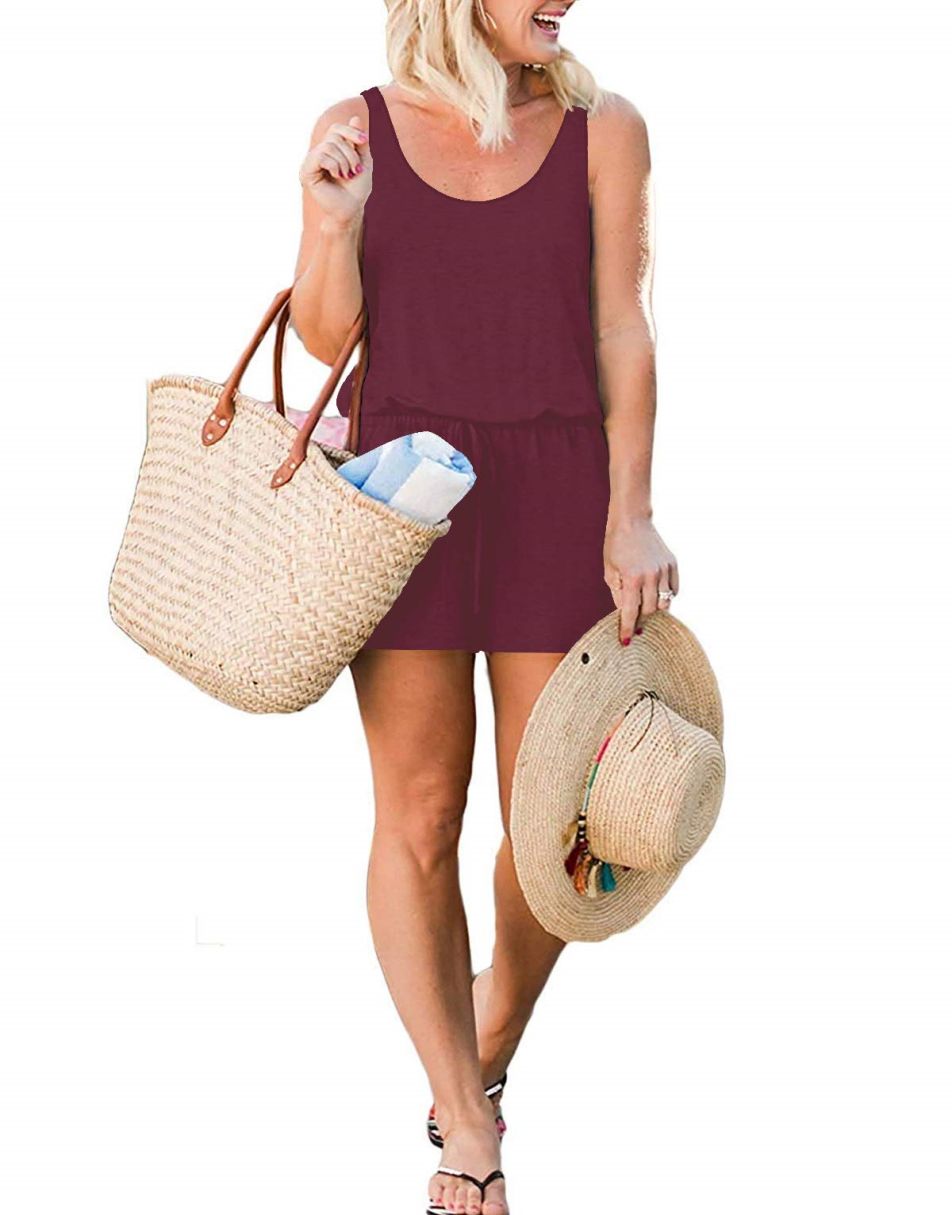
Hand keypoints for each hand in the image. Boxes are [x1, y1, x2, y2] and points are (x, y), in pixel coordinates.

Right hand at [299, 114, 371, 225]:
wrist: (350, 209)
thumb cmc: (356, 189)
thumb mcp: (363, 161)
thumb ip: (360, 141)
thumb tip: (355, 117)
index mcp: (330, 149)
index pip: (336, 128)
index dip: (350, 131)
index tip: (364, 140)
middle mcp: (319, 152)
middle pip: (334, 134)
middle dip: (350, 151)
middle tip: (355, 169)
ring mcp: (311, 161)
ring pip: (329, 145)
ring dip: (344, 161)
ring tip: (347, 175)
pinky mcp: (306, 171)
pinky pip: (321, 155)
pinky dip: (334, 165)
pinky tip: (337, 175)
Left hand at [603, 514, 678, 644]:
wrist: (632, 520)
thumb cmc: (616, 545)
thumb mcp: (610, 571)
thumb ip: (618, 594)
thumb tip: (625, 613)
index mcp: (632, 578)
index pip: (630, 612)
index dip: (627, 629)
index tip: (626, 641)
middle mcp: (651, 576)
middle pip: (650, 610)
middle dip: (641, 617)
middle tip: (635, 617)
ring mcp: (664, 570)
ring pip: (665, 602)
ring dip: (655, 607)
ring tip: (646, 604)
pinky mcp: (673, 564)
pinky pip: (674, 590)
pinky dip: (667, 595)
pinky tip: (657, 592)